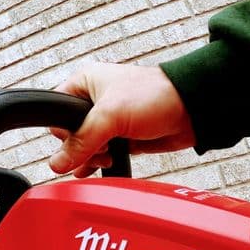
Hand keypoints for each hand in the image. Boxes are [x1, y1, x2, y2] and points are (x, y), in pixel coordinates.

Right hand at [49, 62, 195, 176]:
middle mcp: (94, 101)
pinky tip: (102, 166)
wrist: (192, 110)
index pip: (56, 112)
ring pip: (83, 148)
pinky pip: (99, 155)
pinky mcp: (119, 137)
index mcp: (85, 83)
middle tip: (100, 145)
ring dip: (91, 158)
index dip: (64, 130)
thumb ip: (81, 141)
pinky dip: (98, 164)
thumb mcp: (110, 115)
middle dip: (81, 147)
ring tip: (107, 155)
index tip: (81, 137)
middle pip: (69, 134)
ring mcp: (107, 121)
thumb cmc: (156, 95)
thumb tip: (57, 163)